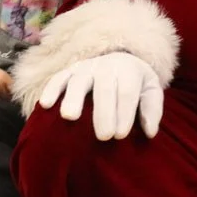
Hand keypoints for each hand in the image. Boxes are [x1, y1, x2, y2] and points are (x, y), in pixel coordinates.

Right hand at [39, 52, 162, 140]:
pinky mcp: (69, 71)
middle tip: (103, 137)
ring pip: (78, 80)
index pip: (126, 91)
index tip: (120, 135)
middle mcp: (106, 66)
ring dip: (73, 98)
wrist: (120, 60)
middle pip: (104, 87)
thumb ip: (152, 110)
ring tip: (69, 117)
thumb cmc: (136, 84)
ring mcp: (85, 68)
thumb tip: (150, 132)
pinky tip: (44, 104)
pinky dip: (51, 90)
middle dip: (103, 112)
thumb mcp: (150, 91)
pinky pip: (58, 78)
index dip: (124, 112)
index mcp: (128, 70)